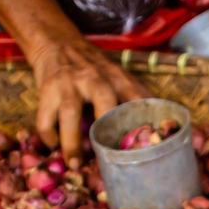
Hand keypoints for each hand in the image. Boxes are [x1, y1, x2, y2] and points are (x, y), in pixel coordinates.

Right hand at [30, 38, 147, 156]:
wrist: (57, 42)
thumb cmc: (94, 69)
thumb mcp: (118, 76)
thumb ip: (135, 99)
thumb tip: (162, 129)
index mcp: (119, 78)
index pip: (138, 99)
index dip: (146, 122)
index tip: (152, 147)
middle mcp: (95, 79)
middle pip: (104, 102)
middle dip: (107, 129)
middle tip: (110, 159)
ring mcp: (69, 84)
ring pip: (70, 114)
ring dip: (72, 143)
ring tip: (75, 165)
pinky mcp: (47, 89)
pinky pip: (46, 118)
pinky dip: (49, 136)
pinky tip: (54, 147)